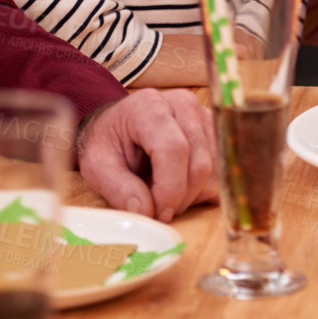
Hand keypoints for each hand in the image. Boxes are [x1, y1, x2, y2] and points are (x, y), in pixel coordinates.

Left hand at [79, 89, 216, 222]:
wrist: (118, 125)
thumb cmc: (107, 142)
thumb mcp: (96, 166)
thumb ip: (119, 189)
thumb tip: (146, 212)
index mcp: (148, 106)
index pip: (174, 149)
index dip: (170, 188)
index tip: (158, 213)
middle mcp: (182, 105)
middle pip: (199, 162)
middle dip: (181, 198)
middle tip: (158, 212)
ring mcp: (203, 115)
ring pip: (214, 170)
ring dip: (192, 195)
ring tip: (164, 194)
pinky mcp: (215, 130)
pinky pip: (221, 170)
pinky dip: (202, 189)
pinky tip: (179, 186)